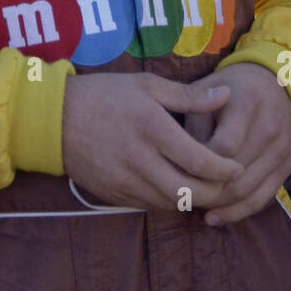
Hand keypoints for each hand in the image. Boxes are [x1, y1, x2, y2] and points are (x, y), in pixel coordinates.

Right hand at [62, 71, 244, 212]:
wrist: (53, 119)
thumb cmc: (103, 95)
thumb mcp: (146, 85)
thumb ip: (189, 96)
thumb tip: (226, 95)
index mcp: (152, 128)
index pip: (201, 162)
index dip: (226, 170)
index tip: (237, 167)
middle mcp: (140, 160)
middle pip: (190, 192)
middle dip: (216, 192)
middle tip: (228, 183)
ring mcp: (125, 181)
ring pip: (172, 204)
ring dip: (194, 200)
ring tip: (207, 187)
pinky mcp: (113, 195)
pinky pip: (151, 206)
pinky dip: (169, 202)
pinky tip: (176, 188)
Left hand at [184, 62, 290, 225]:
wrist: (275, 86)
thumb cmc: (230, 90)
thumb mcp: (206, 91)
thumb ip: (194, 121)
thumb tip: (178, 162)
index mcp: (248, 104)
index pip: (224, 146)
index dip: (198, 162)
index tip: (174, 168)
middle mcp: (270, 128)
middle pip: (236, 173)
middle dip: (204, 188)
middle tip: (176, 194)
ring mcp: (282, 150)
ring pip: (247, 191)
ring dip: (217, 203)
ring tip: (189, 205)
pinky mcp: (285, 168)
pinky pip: (262, 199)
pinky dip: (236, 213)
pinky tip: (212, 217)